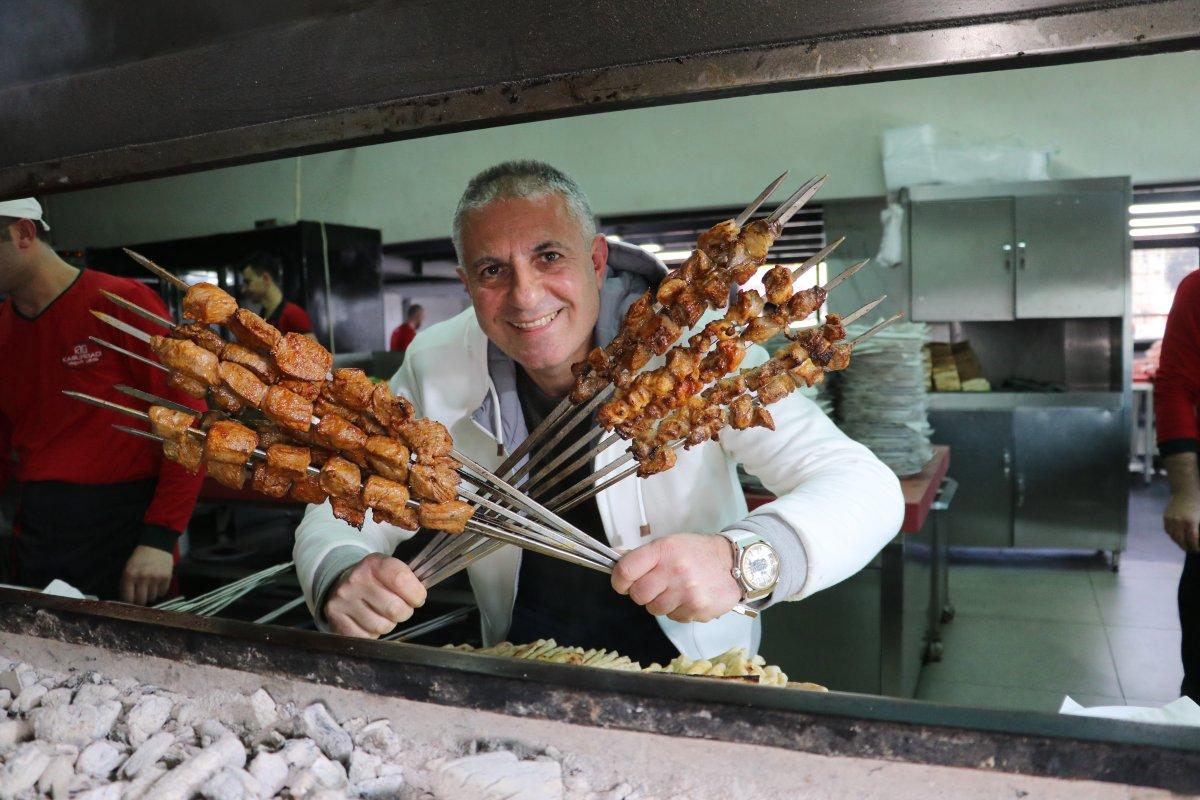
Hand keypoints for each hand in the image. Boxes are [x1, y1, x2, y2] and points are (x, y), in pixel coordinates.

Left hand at [120, 546, 173, 604]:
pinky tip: (157, 584)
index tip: (131, 601)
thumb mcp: (128, 568)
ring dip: (151, 595)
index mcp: (129, 575)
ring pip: (152, 598)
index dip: (129, 602)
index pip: (127, 598)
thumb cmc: (140, 557)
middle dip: (140, 601)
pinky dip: (160, 591)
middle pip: (141, 601)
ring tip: (150, 587)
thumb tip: (126, 599)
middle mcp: (142, 577)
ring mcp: (155, 578)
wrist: (157, 545)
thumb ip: (126, 583)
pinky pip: (162, 592)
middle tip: (141, 597)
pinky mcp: (166, 577)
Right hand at [323, 553, 425, 637]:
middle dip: (404, 612)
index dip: (416, 594)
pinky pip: (366, 637)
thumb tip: (421, 596)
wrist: (341, 584)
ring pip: (382, 627)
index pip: (401, 580)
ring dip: (389, 624)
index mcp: (374, 564)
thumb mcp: (390, 569)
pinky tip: (369, 622)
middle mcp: (356, 580)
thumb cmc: (375, 580)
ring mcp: (343, 601)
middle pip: (395, 609)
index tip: (418, 598)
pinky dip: (373, 634)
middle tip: (401, 608)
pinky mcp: (336, 619)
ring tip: (383, 614)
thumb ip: (408, 579)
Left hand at [611, 534, 741, 622]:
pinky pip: (675, 617)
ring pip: (655, 609)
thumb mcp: (669, 544)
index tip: (623, 583)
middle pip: (638, 595)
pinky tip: (690, 597)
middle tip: (655, 586)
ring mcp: (686, 591)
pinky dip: (679, 610)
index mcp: (663, 550)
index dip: (619, 580)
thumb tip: (614, 559)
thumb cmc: (697, 552)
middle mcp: (674, 570)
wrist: (734, 562)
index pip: (625, 570)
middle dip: (642, 594)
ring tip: (676, 590)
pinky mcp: (697, 608)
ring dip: (662, 603)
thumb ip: (643, 556)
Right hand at [1165, 490, 1199, 551]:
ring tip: (1184, 545)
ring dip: (1178, 543)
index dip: (1195, 547)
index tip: (1198, 550)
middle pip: (1181, 540)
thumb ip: (1199, 528)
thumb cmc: (1198, 502)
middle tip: (1192, 550)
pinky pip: (1168, 530)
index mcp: (1191, 522)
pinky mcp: (1166, 517)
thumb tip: (1198, 538)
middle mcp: (1179, 522)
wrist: (1185, 490)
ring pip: (1173, 536)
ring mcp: (1171, 520)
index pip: (1192, 540)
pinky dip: (1172, 535)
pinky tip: (1177, 537)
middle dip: (1186, 547)